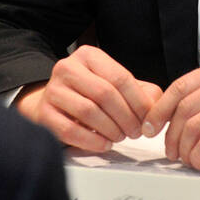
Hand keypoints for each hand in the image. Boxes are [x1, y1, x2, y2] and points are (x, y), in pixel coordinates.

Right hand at [15, 45, 160, 152]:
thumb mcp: (116, 86)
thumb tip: (156, 110)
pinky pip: (70, 130)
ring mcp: (52, 90)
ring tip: (120, 137)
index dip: (138, 102)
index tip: (147, 119)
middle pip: (105, 94)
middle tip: (135, 132)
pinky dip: (92, 141)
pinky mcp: (44, 113)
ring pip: (88, 111)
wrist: (52, 103)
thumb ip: (142, 93)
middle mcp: (67, 67)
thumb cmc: (90, 94)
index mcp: (88, 56)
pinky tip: (104, 144)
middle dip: (126, 117)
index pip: (120, 77)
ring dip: (111, 129)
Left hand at [141, 57, 199, 170]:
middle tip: (169, 150)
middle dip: (170, 133)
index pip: (182, 85)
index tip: (149, 126)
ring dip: (184, 148)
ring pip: (195, 126)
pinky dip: (198, 156)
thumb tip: (158, 112)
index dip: (160, 108)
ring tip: (185, 157)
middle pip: (186, 107)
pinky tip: (199, 162)